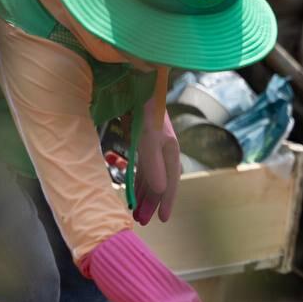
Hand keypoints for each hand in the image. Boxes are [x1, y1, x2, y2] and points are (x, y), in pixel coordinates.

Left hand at [134, 95, 180, 224]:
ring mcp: (152, 144)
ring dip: (144, 193)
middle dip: (152, 201)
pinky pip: (141, 166)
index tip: (163, 219)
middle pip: (160, 181)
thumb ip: (153, 163)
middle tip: (142, 221)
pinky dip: (137, 179)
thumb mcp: (148, 136)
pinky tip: (131, 188)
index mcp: (170, 149)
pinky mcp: (140, 139)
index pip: (171, 181)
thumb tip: (161, 191)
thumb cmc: (145, 107)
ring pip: (150, 175)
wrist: (136, 80)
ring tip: (136, 210)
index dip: (168, 200)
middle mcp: (164, 149)